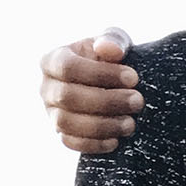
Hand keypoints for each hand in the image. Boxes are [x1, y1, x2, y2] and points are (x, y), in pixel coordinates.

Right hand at [40, 30, 143, 153]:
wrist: (112, 83)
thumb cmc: (111, 59)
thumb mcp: (115, 43)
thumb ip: (112, 40)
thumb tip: (107, 49)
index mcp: (53, 60)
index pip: (68, 67)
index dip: (100, 74)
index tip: (133, 78)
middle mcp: (47, 87)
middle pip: (67, 97)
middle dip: (106, 101)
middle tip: (138, 102)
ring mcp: (51, 112)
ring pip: (66, 123)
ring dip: (101, 125)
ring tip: (130, 123)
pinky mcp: (61, 133)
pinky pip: (70, 142)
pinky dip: (93, 144)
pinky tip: (116, 140)